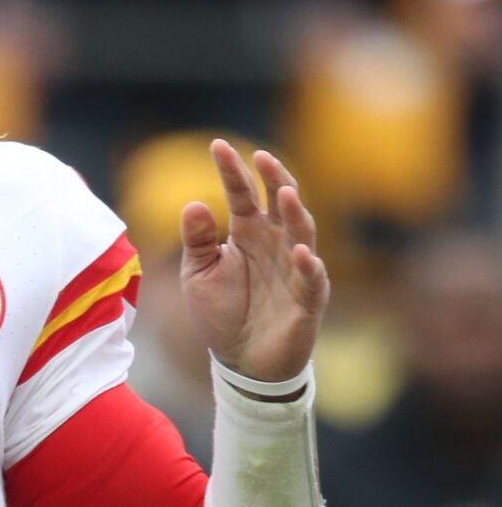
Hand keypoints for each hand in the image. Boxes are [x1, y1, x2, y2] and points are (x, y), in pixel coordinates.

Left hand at [178, 139, 328, 383]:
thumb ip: (197, 241)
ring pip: (301, 232)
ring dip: (294, 212)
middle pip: (279, 203)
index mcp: (247, 233)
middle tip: (260, 157)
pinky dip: (309, 265)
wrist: (240, 361)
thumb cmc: (221, 312)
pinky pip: (312, 279)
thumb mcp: (198, 274)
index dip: (232, 171)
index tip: (217, 145)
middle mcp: (275, 244)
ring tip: (282, 192)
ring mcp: (295, 268)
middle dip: (273, 178)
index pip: (243, 194)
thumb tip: (193, 202)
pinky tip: (301, 252)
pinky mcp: (308, 299)